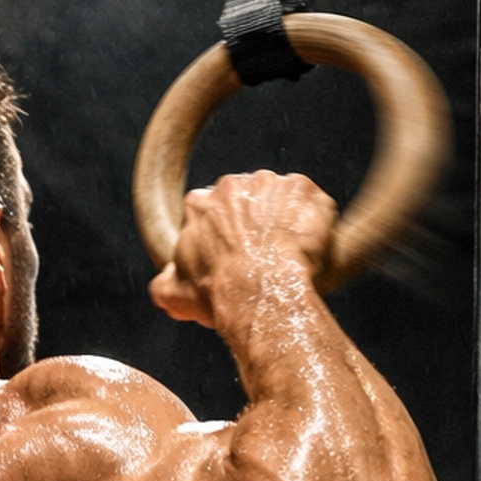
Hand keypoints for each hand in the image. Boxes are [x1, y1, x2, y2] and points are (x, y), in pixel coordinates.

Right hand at [149, 170, 336, 328]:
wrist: (261, 293)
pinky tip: (310, 249)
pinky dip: (316, 222)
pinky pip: (313, 203)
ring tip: (290, 256)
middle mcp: (232, 184)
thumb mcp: (175, 296)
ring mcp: (271, 183)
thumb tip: (164, 284)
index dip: (222, 234)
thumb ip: (164, 283)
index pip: (209, 210)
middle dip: (255, 223)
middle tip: (264, 256)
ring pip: (282, 199)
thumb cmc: (219, 295)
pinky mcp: (304, 189)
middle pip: (247, 200)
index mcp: (199, 203)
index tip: (232, 253)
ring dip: (286, 221)